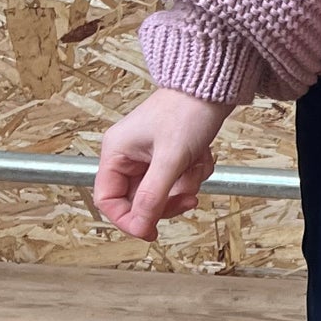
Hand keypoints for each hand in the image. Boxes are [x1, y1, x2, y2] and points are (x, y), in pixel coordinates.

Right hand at [94, 87, 235, 241]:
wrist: (212, 88)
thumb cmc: (187, 110)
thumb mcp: (171, 158)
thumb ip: (154, 195)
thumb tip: (140, 226)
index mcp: (116, 153)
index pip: (109, 200)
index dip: (128, 220)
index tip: (150, 232)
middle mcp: (128, 155)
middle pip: (140, 200)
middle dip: (167, 200)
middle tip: (188, 197)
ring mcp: (148, 156)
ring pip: (162, 192)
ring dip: (184, 184)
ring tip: (196, 164)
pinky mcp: (168, 155)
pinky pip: (178, 181)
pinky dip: (193, 173)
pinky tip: (201, 156)